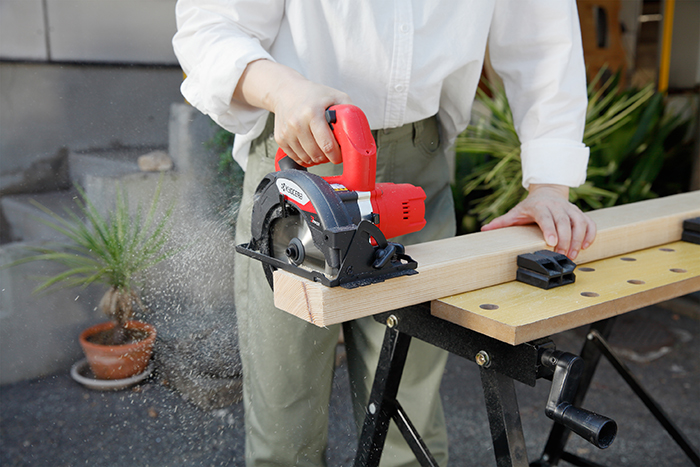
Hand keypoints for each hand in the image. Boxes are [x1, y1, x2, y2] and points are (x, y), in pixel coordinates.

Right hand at [234, 59, 351, 165]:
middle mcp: (297, 123)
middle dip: (328, 157)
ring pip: (306, 158)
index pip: (326, 145)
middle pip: (316, 154)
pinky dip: (305, 157)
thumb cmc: (313, 94)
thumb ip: (349, 111)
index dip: (336, 155)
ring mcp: (287, 132)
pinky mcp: (280, 139)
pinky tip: (310, 148)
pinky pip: (295, 157)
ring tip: (321, 149)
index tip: (340, 155)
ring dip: (316, 158)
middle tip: (332, 152)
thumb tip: (357, 130)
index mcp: (312, 113)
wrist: (286, 91)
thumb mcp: (335, 95)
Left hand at [481, 184, 595, 259]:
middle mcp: (557, 206)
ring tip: (573, 255)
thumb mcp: (515, 213)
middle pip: (564, 222)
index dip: (550, 229)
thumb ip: (501, 222)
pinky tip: (586, 246)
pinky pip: (589, 222)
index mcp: (539, 207)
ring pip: (579, 223)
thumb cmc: (530, 207)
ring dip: (579, 240)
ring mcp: (570, 209)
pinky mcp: (580, 213)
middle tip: (562, 255)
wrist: (547, 192)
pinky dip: (590, 234)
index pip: (546, 217)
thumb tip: (484, 230)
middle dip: (565, 240)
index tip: (551, 242)